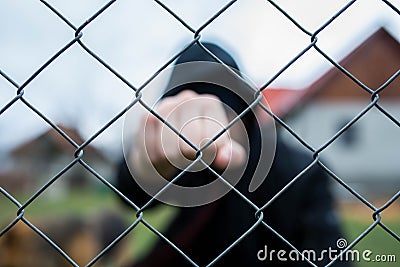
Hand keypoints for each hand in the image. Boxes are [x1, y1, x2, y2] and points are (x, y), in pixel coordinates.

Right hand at [131, 90, 245, 178]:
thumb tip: (224, 159)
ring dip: (173, 161)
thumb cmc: (200, 148)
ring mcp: (165, 106)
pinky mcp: (147, 117)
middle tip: (189, 160)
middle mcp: (187, 99)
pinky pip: (152, 149)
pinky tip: (162, 154)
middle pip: (189, 145)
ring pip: (169, 149)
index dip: (208, 155)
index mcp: (210, 104)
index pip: (212, 139)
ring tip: (176, 157)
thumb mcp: (221, 152)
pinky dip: (157, 159)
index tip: (207, 155)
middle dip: (190, 160)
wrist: (170, 147)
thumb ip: (232, 156)